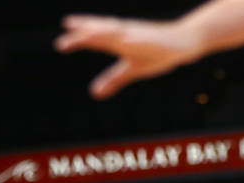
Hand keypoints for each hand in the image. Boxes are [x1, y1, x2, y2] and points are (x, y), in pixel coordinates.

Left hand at [55, 15, 203, 98]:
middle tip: (67, 28)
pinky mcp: (154, 40)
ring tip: (89, 31)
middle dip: (86, 30)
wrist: (183, 41)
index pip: (95, 38)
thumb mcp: (132, 69)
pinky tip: (125, 39)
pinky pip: (142, 39)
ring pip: (119, 30)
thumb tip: (94, 93)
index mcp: (118, 41)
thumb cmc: (156, 52)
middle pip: (102, 30)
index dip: (78, 39)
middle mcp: (126, 34)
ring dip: (104, 29)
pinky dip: (133, 39)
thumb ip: (113, 79)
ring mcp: (139, 35)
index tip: (60, 44)